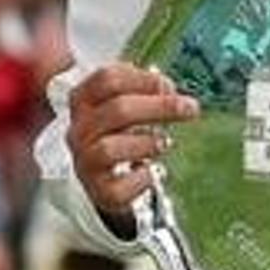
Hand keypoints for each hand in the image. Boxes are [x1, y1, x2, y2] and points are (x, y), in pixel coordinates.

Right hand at [60, 62, 196, 224]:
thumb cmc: (121, 136)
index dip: (142, 79)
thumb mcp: (127, 107)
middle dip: (160, 107)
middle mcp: (79, 130)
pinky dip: (142, 178)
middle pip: (117, 110)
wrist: (107, 180)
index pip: (107, 79)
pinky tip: (153, 172)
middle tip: (189, 108)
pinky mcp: (99, 190)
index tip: (168, 85)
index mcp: (84, 101)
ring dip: (146, 143)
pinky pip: (120, 186)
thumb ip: (146, 92)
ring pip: (111, 148)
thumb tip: (167, 88)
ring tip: (165, 143)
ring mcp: (86, 161)